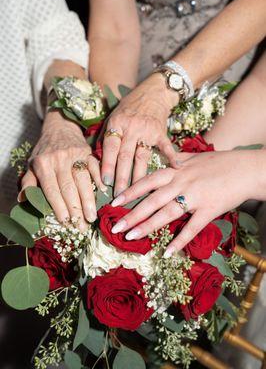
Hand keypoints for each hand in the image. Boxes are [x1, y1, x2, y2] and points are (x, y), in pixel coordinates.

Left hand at [19, 111, 105, 229]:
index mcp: (43, 164)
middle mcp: (59, 159)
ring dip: (88, 200)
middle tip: (82, 226)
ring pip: (83, 180)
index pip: (52, 190)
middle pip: (68, 188)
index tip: (66, 222)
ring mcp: (75, 154)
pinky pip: (95, 167)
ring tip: (92, 216)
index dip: (59, 207)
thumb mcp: (32, 164)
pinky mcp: (88, 151)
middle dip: (75, 209)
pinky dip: (100, 180)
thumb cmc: (45, 150)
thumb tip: (23, 200)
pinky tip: (104, 193)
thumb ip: (28, 182)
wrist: (60, 126)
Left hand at [101, 73, 178, 195]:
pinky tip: (175, 169)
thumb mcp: (113, 117)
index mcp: (117, 124)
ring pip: (142, 157)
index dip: (107, 166)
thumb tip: (96, 159)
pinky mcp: (161, 132)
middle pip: (125, 156)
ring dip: (138, 176)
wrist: (152, 92)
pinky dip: (171, 158)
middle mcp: (131, 128)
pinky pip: (166, 147)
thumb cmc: (129, 107)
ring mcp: (148, 131)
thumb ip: (106, 137)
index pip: (110, 148)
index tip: (105, 183)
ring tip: (136, 193)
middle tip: (119, 195)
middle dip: (121, 178)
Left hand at [110, 150, 258, 255]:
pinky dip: (180, 241)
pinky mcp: (209, 210)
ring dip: (147, 226)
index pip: (148, 180)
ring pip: (166, 213)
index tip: (114, 202)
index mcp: (177, 170)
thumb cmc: (220, 162)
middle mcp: (182, 182)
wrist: (247, 169)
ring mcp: (195, 197)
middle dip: (131, 214)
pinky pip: (192, 228)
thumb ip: (177, 159)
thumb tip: (165, 157)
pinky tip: (168, 253)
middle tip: (115, 227)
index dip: (130, 191)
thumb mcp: (194, 157)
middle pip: (152, 200)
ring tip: (130, 237)